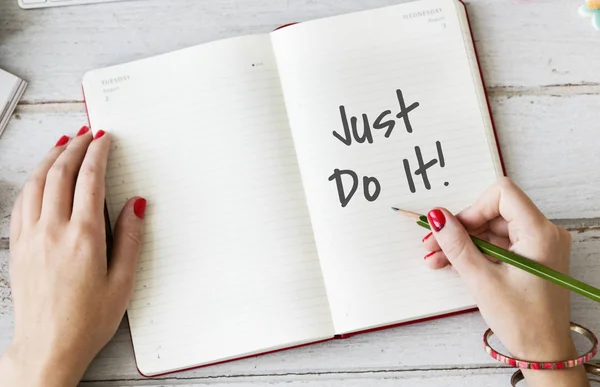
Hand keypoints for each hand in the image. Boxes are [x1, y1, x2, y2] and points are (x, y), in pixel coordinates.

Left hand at [0, 127, 145, 386]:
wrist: (47, 347)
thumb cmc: (87, 320)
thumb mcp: (123, 282)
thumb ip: (131, 238)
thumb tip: (135, 204)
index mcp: (84, 237)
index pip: (89, 180)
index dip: (98, 153)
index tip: (104, 138)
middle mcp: (53, 231)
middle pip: (60, 173)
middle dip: (75, 147)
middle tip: (86, 133)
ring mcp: (31, 237)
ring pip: (37, 182)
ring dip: (51, 158)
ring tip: (63, 143)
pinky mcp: (19, 247)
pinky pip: (22, 201)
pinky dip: (33, 180)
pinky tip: (39, 176)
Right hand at [422, 177, 588, 386]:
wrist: (544, 352)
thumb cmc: (524, 321)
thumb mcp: (482, 280)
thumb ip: (458, 245)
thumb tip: (438, 217)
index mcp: (539, 233)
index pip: (502, 194)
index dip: (473, 208)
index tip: (453, 228)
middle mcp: (543, 233)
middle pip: (494, 212)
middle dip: (462, 228)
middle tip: (434, 243)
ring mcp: (538, 245)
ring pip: (493, 229)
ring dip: (464, 242)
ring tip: (439, 258)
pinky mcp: (531, 257)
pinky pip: (499, 244)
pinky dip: (477, 252)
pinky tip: (454, 263)